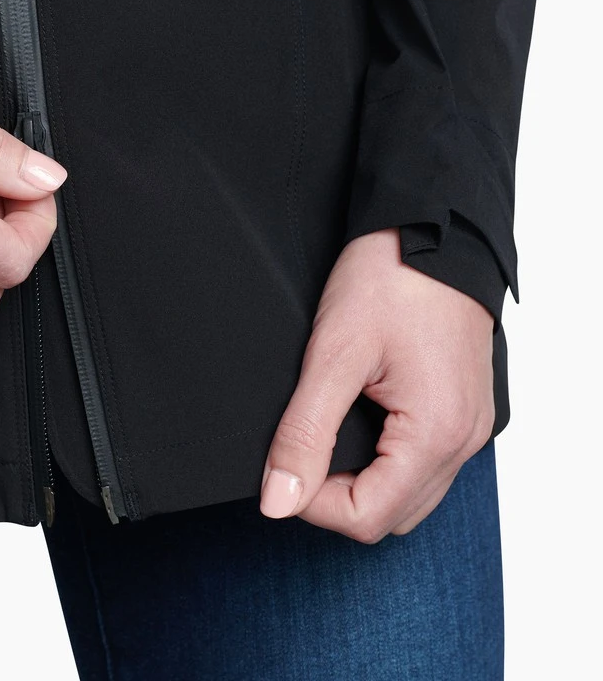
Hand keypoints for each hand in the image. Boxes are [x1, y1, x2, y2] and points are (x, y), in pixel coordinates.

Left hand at [258, 228, 495, 541]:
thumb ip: (304, 433)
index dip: (313, 504)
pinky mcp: (464, 411)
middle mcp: (463, 441)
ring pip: (409, 495)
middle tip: (299, 451)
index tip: (282, 466)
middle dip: (336, 498)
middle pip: (391, 515)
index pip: (368, 517)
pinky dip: (386, 462)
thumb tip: (278, 498)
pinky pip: (425, 464)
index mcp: (436, 434)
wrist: (432, 231)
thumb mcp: (332, 355)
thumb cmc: (391, 280)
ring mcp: (469, 427)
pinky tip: (356, 427)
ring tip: (323, 438)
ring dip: (362, 483)